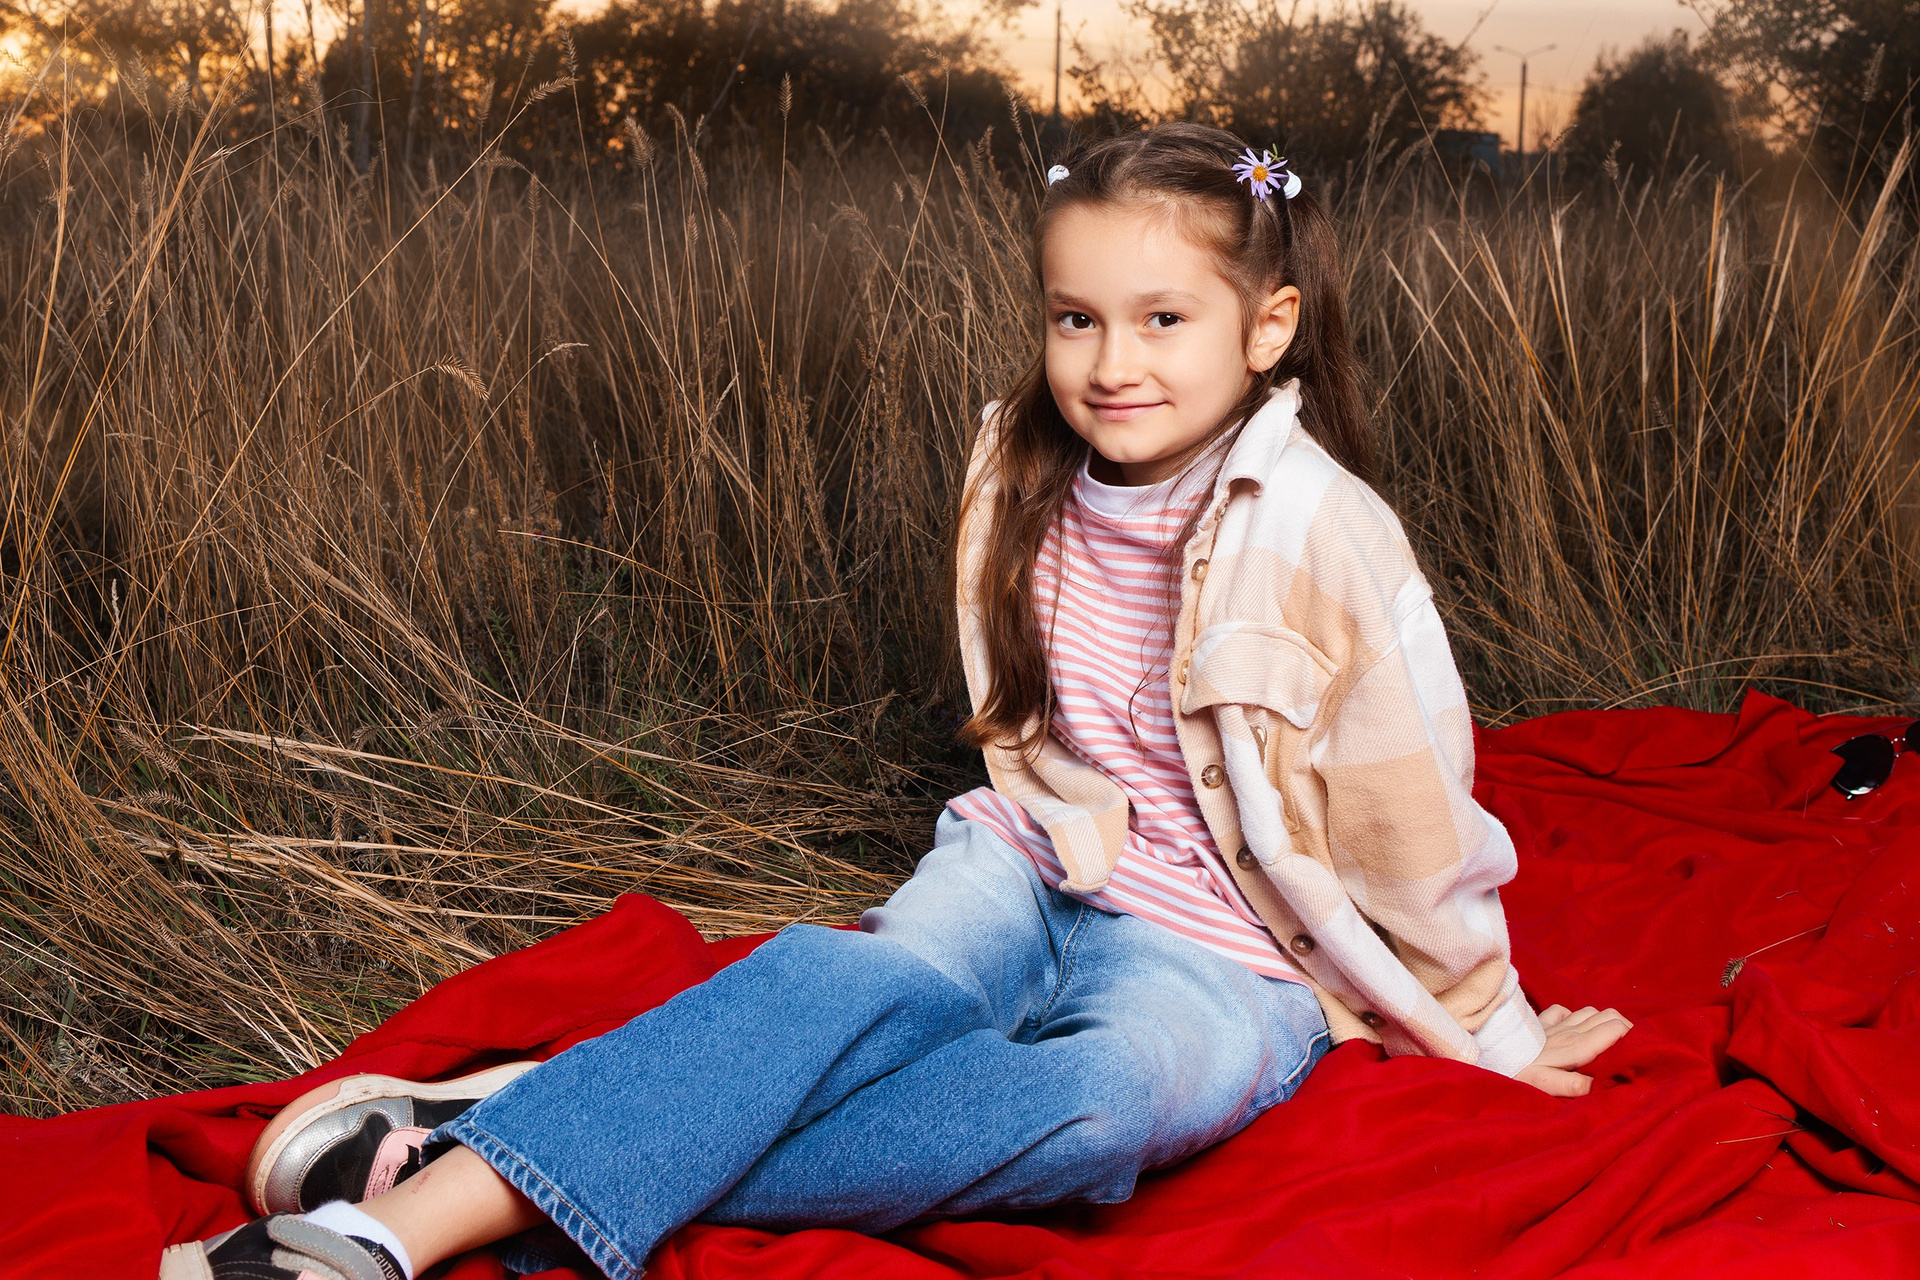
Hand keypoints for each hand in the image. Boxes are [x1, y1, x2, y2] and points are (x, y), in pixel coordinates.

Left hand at [1515, 1004, 1632, 1096]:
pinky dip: (1574, 1016)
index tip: (1640, 1050)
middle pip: (1607, 1016)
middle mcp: (1569, 1030)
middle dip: (1624, 1027)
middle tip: (1629, 1046)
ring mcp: (1554, 1023)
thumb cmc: (1517, 1072)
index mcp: (1576, 1045)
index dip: (1632, 1035)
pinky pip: (1563, 1011)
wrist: (1487, 1052)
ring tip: (1607, 1040)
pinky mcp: (1539, 1022)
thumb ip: (1577, 1084)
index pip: (1615, 1028)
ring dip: (1602, 1021)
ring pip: (1589, 1011)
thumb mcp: (1547, 1084)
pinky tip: (1573, 1028)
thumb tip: (1607, 1084)